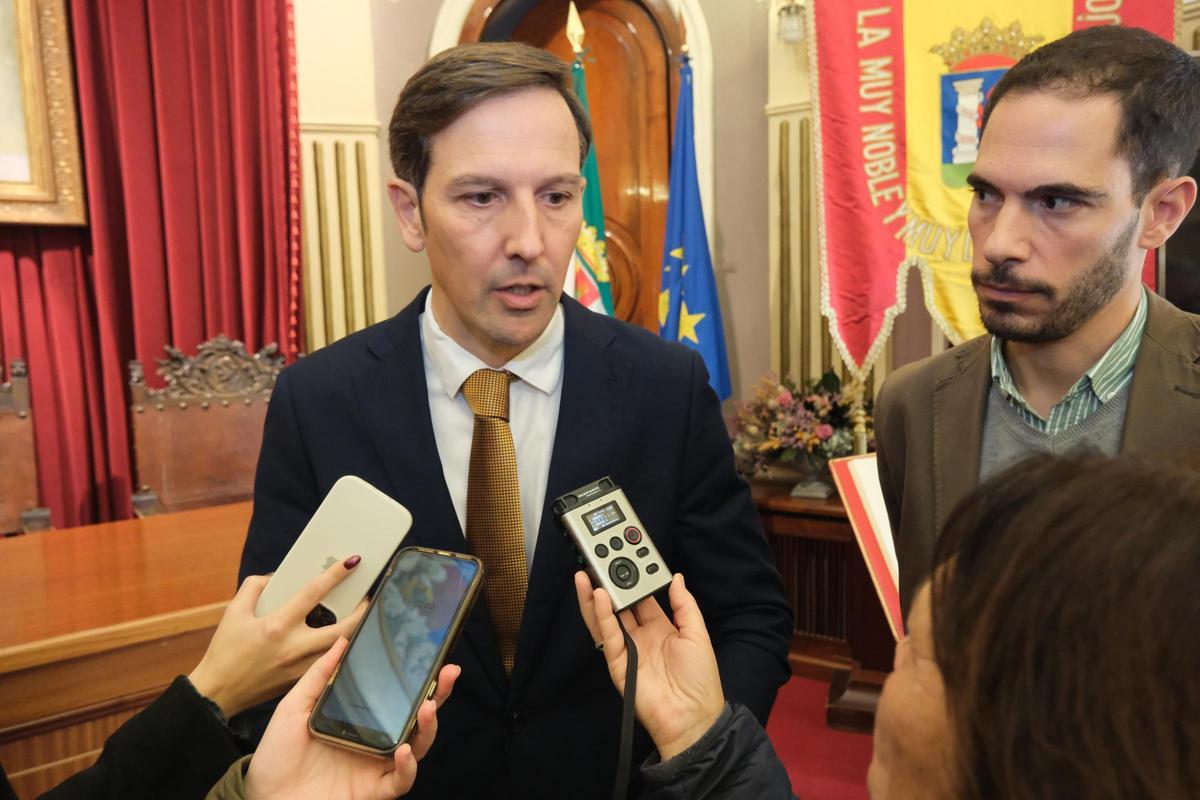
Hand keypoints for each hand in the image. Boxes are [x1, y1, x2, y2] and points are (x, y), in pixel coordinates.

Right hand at [188, 557, 367, 716]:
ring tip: (360, 617)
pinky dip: (338, 649)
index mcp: (277, 626)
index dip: (335, 575)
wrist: (217, 694)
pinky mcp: (301, 682)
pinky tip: (342, 640)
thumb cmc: (224, 651)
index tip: (352, 562)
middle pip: (343, 627)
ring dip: (354, 631)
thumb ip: (255, 588)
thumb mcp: (234, 612)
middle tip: (368, 597)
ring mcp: (301, 668)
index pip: (313, 594)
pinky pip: (328, 663)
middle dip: (362, 610)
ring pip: (341, 648)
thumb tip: (277, 577)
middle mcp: (294, 647)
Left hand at [244, 637, 460, 799]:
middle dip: (439, 694)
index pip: (398, 694)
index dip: (419, 677)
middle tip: (448, 672)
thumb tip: (343, 640)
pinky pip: (401, 780)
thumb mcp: (295, 707)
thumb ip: (320, 675)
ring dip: (428, 726)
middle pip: (418, 717)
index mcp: (362, 718)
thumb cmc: (277, 756)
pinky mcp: (373, 791)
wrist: (263, 797)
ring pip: (419, 746)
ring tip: (427, 707)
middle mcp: (376, 740)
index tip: (433, 654)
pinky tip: (403, 750)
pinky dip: (408, 767)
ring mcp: (377, 766)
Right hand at [574, 571, 724, 759]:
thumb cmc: (700, 680)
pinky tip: (599, 598)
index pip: (641, 599)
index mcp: (660, 629)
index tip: (626, 560)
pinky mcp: (618, 664)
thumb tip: (676, 578)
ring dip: (594, 598)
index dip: (633, 580)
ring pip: (605, 619)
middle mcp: (641, 637)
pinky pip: (607, 636)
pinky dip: (601, 617)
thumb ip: (684, 605)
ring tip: (586, 574)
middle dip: (608, 585)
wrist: (692, 716)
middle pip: (619, 606)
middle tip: (599, 562)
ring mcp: (627, 650)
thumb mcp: (697, 634)